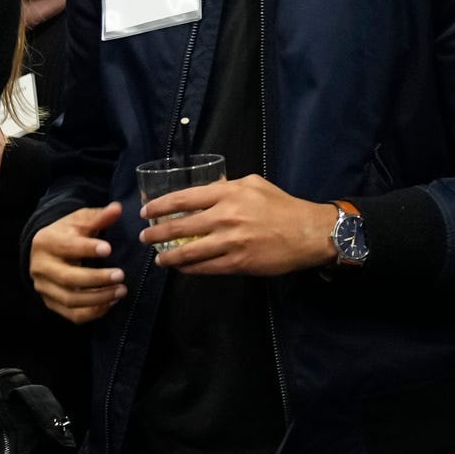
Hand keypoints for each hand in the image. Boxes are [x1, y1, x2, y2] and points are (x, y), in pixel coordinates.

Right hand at [31, 203, 128, 323]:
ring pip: (70, 299)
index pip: (66, 247)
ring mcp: (44, 287)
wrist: (47, 250)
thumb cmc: (68, 233)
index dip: (87, 249)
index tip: (109, 249)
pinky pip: (71, 315)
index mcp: (46, 242)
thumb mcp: (80, 220)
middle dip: (96, 279)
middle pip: (68, 278)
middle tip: (121, 275)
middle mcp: (40, 266)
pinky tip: (110, 303)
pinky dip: (92, 312)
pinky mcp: (50, 303)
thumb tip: (117, 209)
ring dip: (98, 298)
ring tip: (121, 291)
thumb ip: (99, 217)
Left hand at [140, 175, 337, 275]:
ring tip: (158, 258)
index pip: (183, 199)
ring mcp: (231, 242)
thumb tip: (208, 188)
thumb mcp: (255, 184)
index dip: (159, 206)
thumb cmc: (283, 206)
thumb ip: (228, 186)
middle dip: (156, 233)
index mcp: (229, 194)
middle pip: (179, 226)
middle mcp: (226, 216)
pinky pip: (205, 268)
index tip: (146, 212)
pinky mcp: (238, 262)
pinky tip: (181, 267)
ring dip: (168, 256)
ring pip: (188, 251)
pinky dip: (188, 269)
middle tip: (145, 237)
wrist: (309, 232)